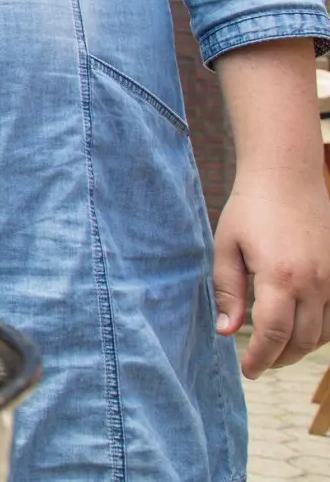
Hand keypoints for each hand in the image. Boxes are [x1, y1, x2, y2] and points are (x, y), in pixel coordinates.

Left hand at [212, 172, 329, 377]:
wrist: (287, 177)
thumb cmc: (250, 210)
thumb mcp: (226, 248)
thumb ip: (228, 292)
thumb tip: (227, 332)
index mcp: (280, 278)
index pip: (273, 335)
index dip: (259, 359)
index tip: (246, 370)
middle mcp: (314, 283)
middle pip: (301, 341)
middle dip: (278, 359)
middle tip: (257, 365)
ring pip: (323, 334)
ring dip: (299, 349)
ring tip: (275, 352)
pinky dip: (319, 332)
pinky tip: (299, 331)